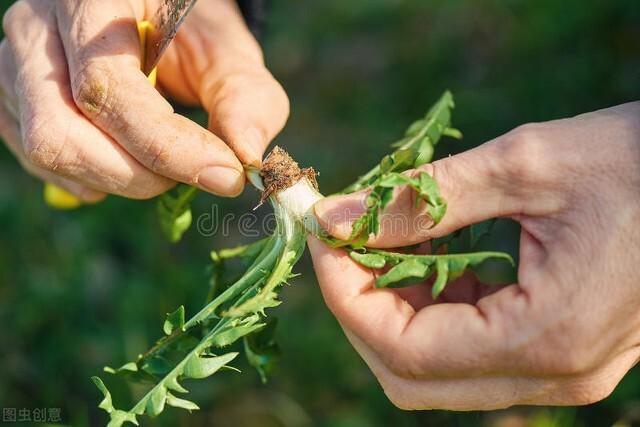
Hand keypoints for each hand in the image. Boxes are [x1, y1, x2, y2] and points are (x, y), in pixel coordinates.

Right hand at [0, 0, 287, 200]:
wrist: (151, 10)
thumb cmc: (188, 26)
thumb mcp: (226, 47)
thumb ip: (246, 96)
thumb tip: (246, 157)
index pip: (108, 89)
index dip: (167, 146)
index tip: (225, 175)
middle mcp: (36, 28)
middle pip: (61, 132)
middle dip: (139, 175)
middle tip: (197, 172)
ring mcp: (14, 65)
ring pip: (46, 151)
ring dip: (117, 179)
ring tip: (164, 165)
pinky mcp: (12, 98)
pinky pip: (39, 159)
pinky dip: (92, 177)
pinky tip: (129, 162)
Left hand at [309, 103, 639, 409]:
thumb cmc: (639, 162)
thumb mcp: (525, 166)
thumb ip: (422, 201)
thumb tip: (337, 218)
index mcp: (546, 337)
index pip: (402, 350)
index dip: (344, 296)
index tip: (324, 237)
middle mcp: (553, 374)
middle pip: (410, 375)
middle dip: (360, 307)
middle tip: (345, 242)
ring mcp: (561, 371)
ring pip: (437, 369)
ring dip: (394, 308)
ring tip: (384, 242)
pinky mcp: (562, 351)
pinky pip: (472, 351)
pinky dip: (433, 309)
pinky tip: (428, 257)